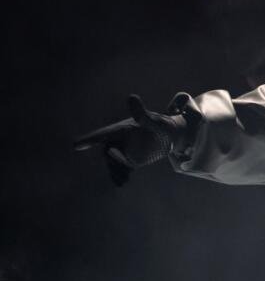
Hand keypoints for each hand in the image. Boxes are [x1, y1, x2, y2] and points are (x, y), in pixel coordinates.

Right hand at [73, 95, 187, 185]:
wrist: (172, 138)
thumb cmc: (164, 126)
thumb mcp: (156, 122)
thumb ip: (143, 115)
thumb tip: (131, 97)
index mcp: (122, 128)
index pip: (103, 134)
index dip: (89, 139)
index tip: (75, 145)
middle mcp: (119, 140)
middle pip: (108, 152)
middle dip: (112, 161)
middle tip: (125, 168)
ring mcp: (123, 151)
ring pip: (113, 162)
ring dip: (115, 171)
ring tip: (122, 180)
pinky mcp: (129, 160)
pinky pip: (120, 169)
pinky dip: (119, 176)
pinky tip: (121, 183)